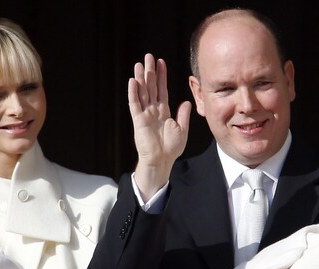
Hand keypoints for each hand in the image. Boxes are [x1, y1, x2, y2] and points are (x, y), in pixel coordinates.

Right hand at [129, 53, 190, 199]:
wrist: (161, 160)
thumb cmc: (170, 148)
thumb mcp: (181, 129)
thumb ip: (182, 115)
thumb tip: (186, 101)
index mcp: (163, 112)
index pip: (161, 89)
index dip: (161, 76)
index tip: (161, 62)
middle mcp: (153, 110)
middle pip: (151, 87)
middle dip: (150, 72)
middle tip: (148, 57)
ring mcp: (145, 114)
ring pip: (142, 92)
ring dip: (140, 78)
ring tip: (139, 64)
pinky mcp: (138, 121)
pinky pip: (135, 104)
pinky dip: (133, 93)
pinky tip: (132, 82)